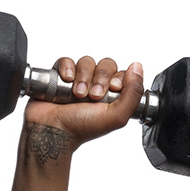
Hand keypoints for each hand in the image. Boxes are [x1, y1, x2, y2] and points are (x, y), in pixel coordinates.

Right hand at [23, 56, 144, 146]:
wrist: (52, 130)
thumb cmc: (81, 128)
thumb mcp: (117, 116)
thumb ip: (133, 93)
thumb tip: (137, 67)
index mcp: (111, 95)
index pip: (122, 73)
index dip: (117, 78)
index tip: (112, 89)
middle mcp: (96, 86)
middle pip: (105, 65)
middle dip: (100, 78)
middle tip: (92, 95)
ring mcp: (78, 80)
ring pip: (87, 61)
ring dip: (83, 77)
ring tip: (77, 94)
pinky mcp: (60, 75)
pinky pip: (67, 60)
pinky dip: (67, 68)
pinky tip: (66, 80)